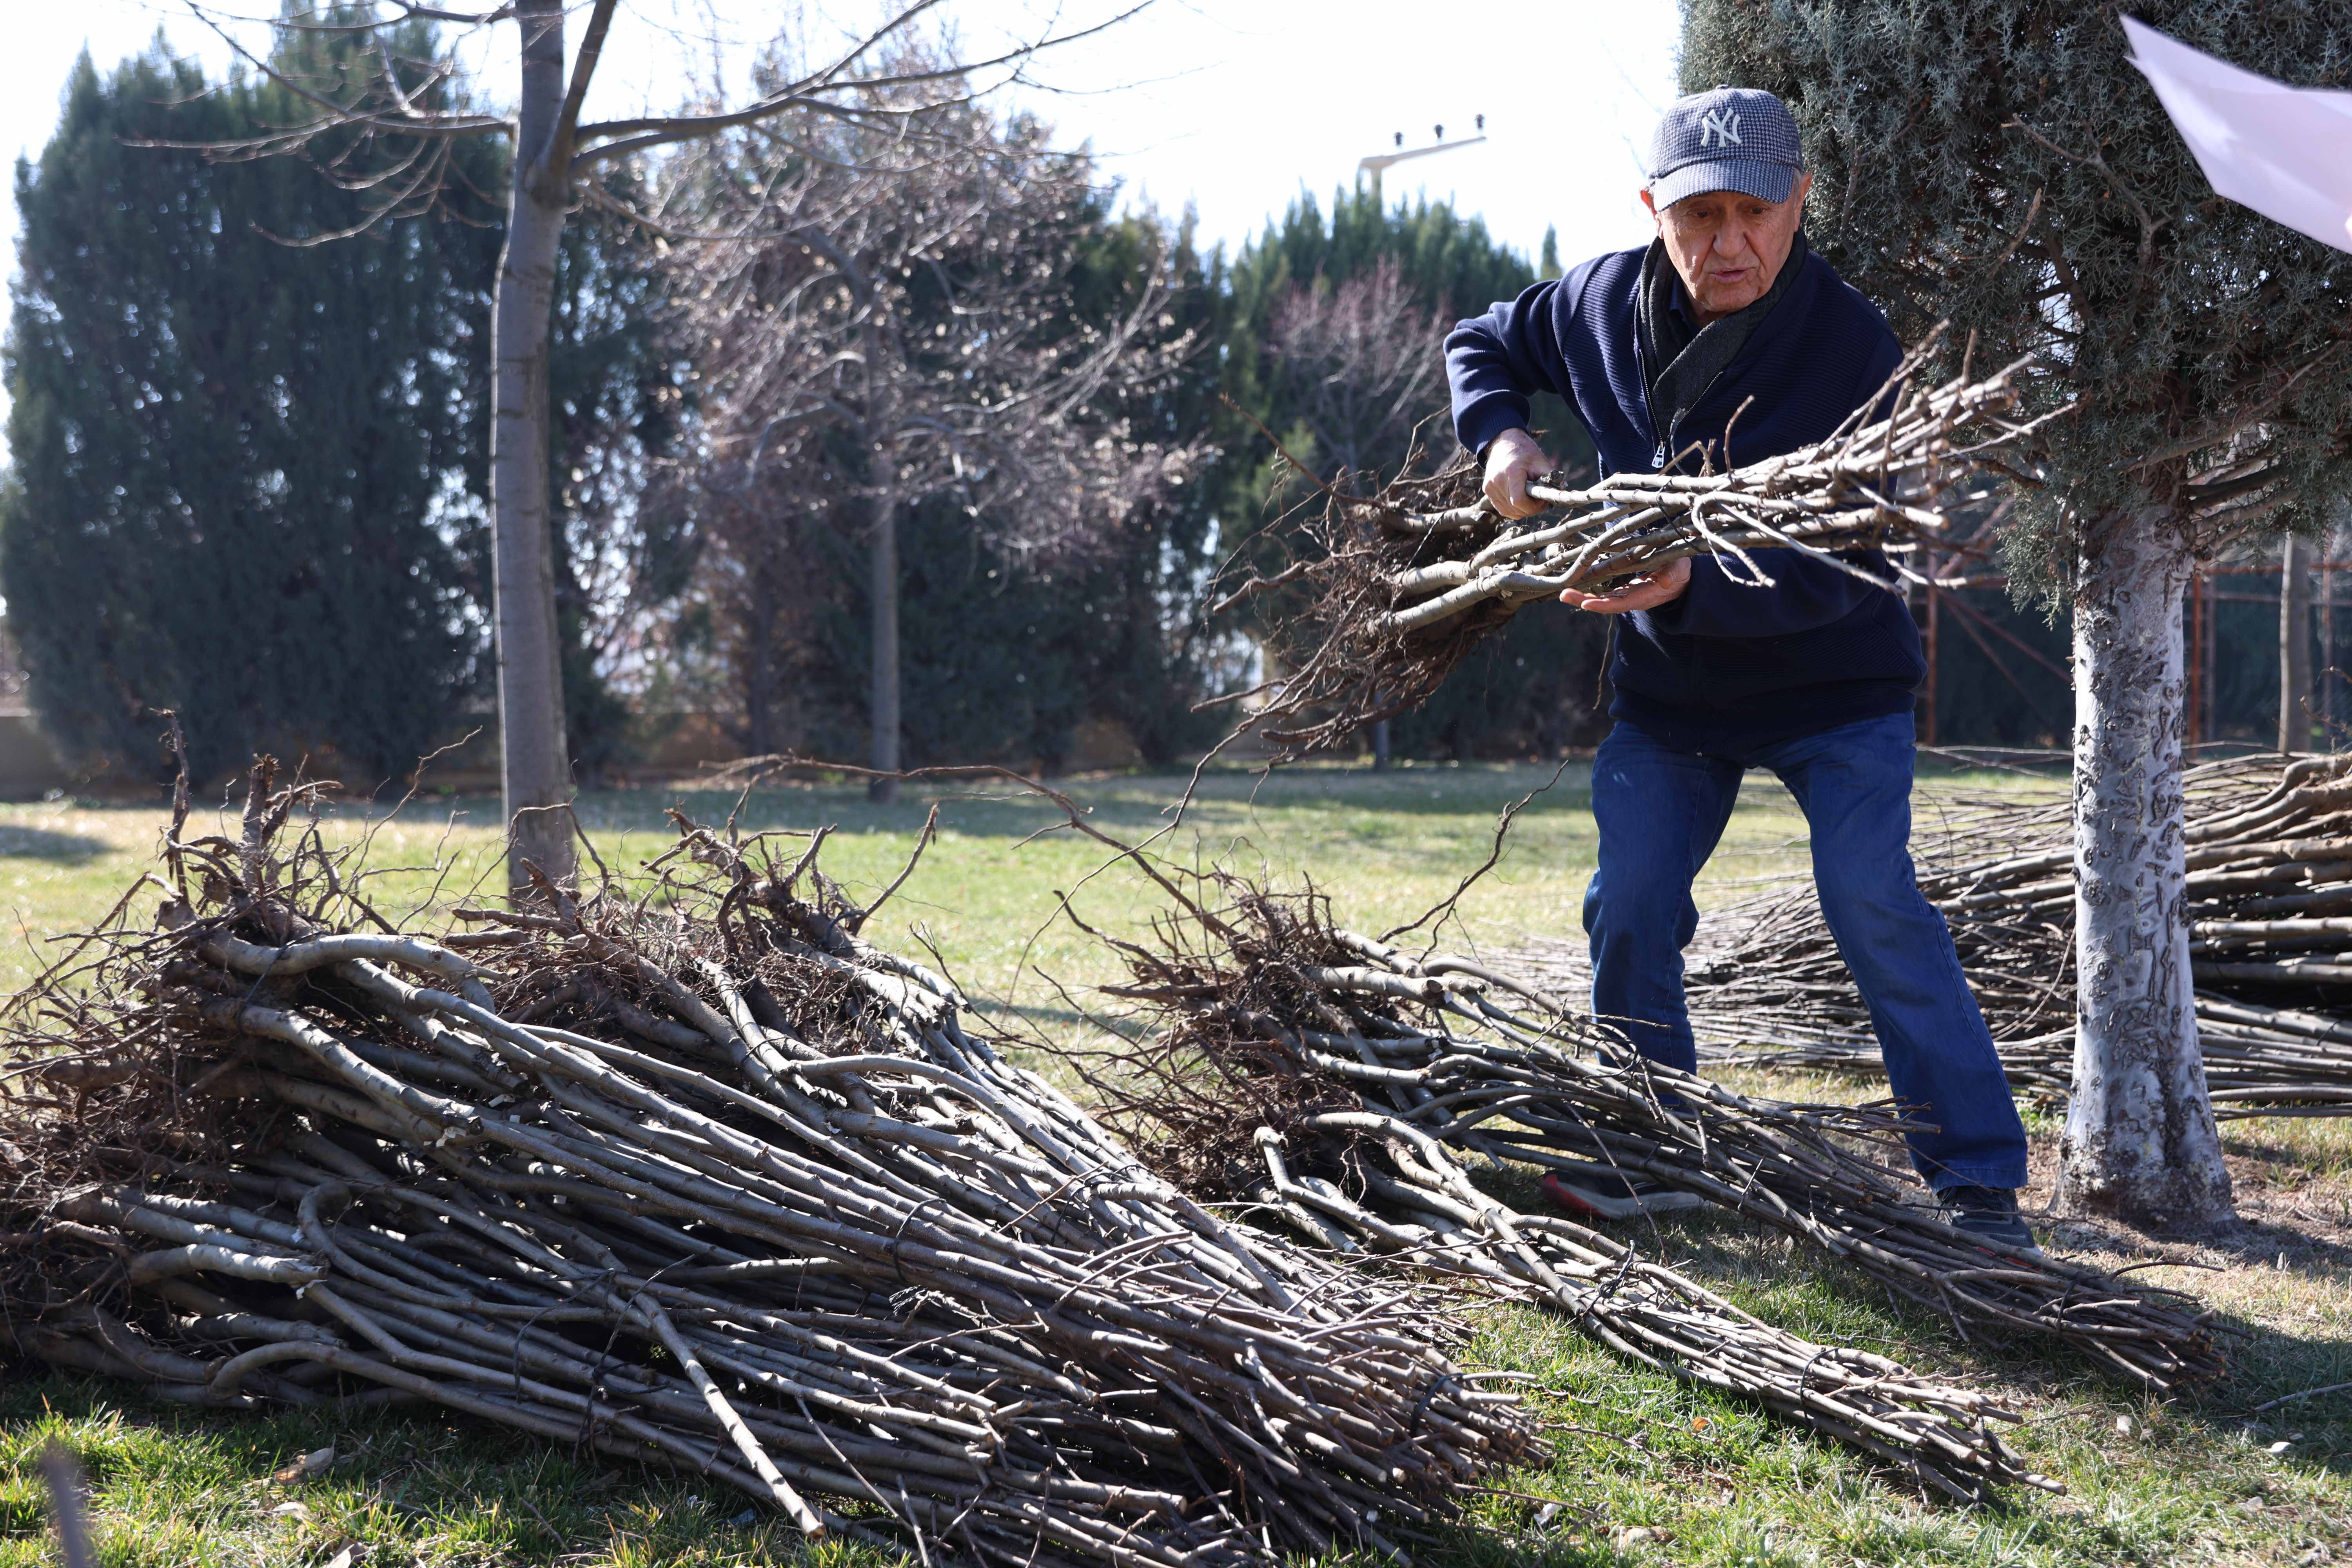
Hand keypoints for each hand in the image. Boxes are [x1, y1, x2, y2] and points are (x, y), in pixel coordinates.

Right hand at [1481, 427, 1552, 518]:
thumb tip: (1560, 493)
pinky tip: (1521, 500)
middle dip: (1530, 509)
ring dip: (1522, 510)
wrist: (1504, 443)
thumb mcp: (1540, 462)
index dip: (1533, 507)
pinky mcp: (1487, 490)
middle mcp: (1497, 481)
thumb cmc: (1524, 452)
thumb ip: (1550, 479)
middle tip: (1539, 500)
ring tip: (1530, 498)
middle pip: (1515, 509)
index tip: (1541, 501)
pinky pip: (1502, 509)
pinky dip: (1513, 509)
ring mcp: (1490, 487)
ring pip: (1509, 512)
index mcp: (1511, 472)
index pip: (1519, 501)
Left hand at [1560, 557, 1690, 614]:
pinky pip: (1604, 592)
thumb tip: (1663, 582)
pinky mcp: (1624, 589)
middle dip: (1583, 601)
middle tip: (1563, 595)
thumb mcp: (1681, 570)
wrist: (1683, 579)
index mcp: (1645, 596)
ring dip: (1582, 597)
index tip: (1585, 604)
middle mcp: (1633, 599)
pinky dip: (1590, 590)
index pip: (1620, 604)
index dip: (1603, 605)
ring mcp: (1627, 595)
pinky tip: (1575, 587)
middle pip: (1605, 604)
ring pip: (1601, 598)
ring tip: (1564, 592)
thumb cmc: (1682, 572)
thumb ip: (1673, 575)